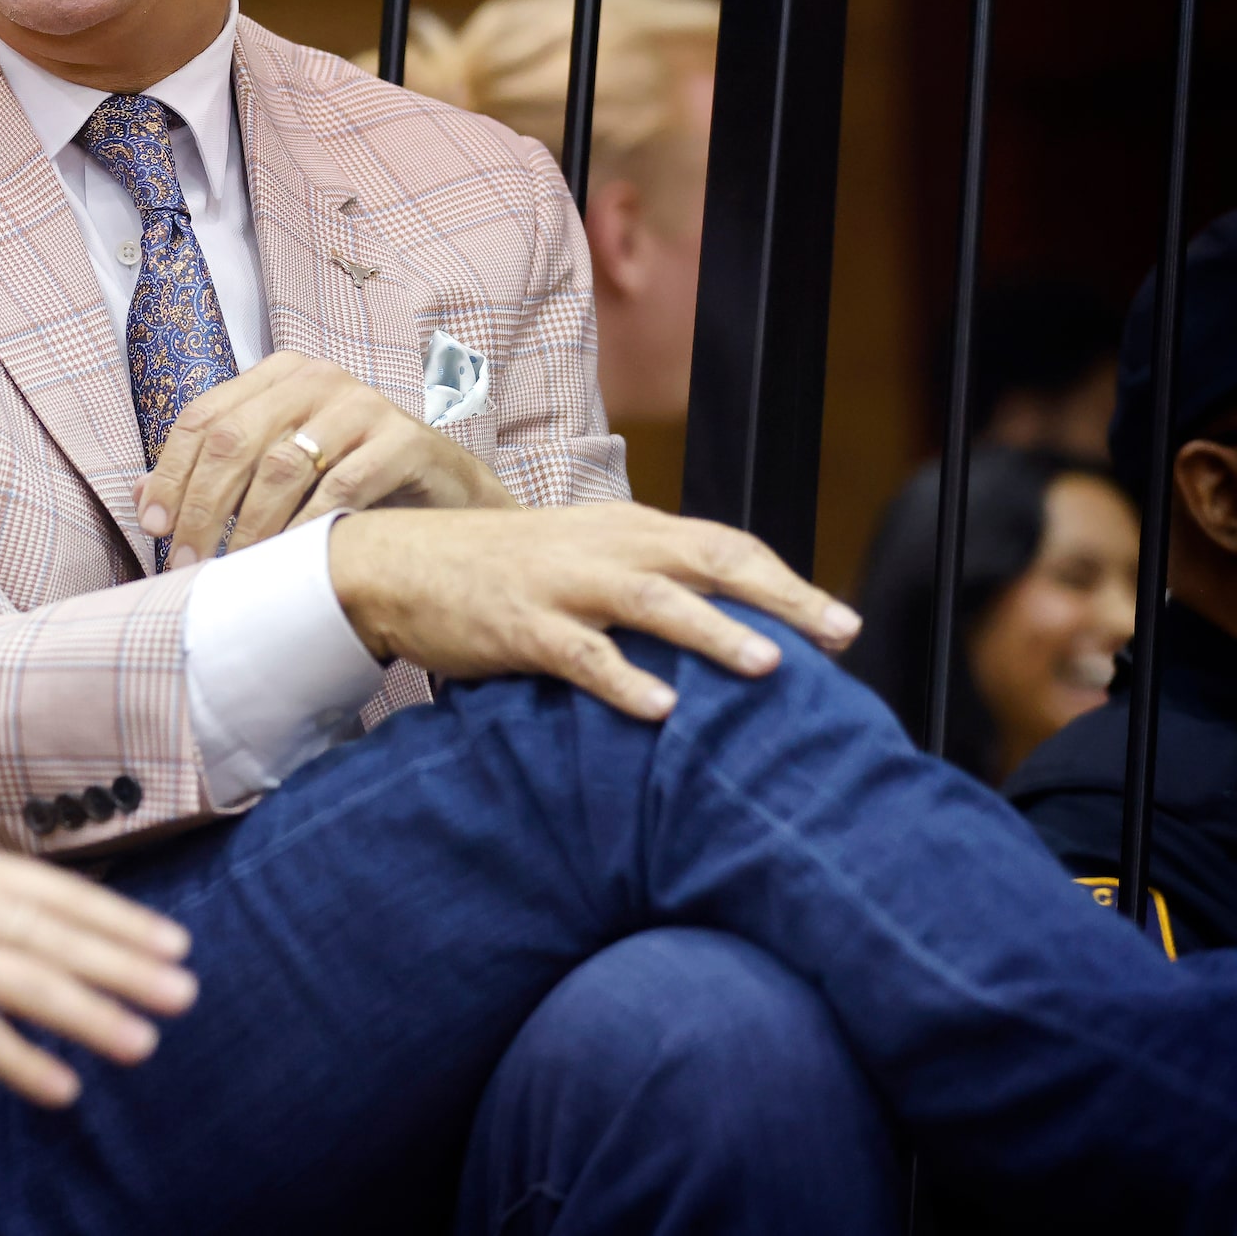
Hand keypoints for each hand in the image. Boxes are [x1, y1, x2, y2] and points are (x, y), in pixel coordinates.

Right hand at [0, 839, 197, 1107]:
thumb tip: (47, 914)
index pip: (59, 894)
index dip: (120, 920)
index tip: (174, 942)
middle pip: (57, 938)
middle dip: (127, 966)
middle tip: (186, 990)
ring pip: (29, 987)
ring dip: (92, 1016)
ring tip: (143, 1041)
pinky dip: (24, 1063)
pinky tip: (64, 1087)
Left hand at [135, 352, 512, 565]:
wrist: (447, 494)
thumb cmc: (352, 480)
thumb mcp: (280, 469)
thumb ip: (215, 475)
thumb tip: (139, 496)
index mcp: (278, 376)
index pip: (203, 418)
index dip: (169, 473)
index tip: (151, 526)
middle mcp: (316, 379)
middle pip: (235, 440)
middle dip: (201, 506)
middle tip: (185, 560)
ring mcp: (363, 405)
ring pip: (282, 466)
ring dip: (248, 526)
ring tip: (233, 568)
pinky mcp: (402, 439)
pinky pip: (340, 488)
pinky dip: (306, 529)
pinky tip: (290, 561)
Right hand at [330, 501, 862, 718]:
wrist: (396, 564)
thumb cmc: (496, 570)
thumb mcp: (579, 558)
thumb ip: (642, 578)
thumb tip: (720, 625)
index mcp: (623, 528)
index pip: (721, 545)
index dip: (785, 581)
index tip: (840, 623)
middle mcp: (602, 547)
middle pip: (707, 561)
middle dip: (780, 598)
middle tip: (838, 635)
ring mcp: (560, 585)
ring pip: (651, 600)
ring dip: (712, 631)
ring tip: (768, 665)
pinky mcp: (518, 625)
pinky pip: (579, 653)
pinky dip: (622, 677)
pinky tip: (659, 707)